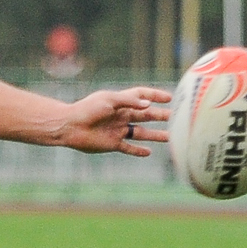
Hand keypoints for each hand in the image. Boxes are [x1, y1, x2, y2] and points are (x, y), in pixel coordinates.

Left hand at [55, 87, 172, 156]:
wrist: (69, 127)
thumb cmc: (87, 109)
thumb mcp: (109, 100)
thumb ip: (129, 101)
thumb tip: (148, 105)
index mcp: (120, 102)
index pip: (141, 96)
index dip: (155, 95)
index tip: (170, 97)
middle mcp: (121, 116)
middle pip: (145, 115)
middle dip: (160, 116)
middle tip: (176, 118)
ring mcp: (118, 130)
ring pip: (141, 133)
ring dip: (155, 135)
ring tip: (170, 137)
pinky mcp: (112, 143)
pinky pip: (128, 148)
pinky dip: (138, 151)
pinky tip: (149, 152)